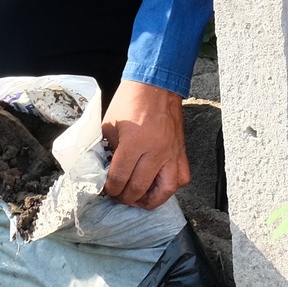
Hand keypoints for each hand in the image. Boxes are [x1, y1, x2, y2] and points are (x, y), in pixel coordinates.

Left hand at [102, 81, 187, 208]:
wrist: (156, 85)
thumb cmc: (130, 101)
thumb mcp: (110, 124)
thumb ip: (107, 149)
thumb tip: (105, 171)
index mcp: (134, 142)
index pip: (120, 177)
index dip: (111, 189)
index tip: (107, 190)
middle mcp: (155, 150)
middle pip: (139, 187)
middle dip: (126, 197)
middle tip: (119, 197)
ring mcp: (171, 152)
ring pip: (166, 189)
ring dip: (151, 200)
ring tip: (139, 200)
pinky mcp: (181, 151)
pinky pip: (182, 178)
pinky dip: (170, 187)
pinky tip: (158, 186)